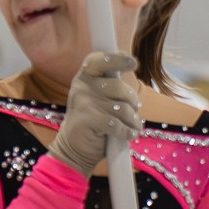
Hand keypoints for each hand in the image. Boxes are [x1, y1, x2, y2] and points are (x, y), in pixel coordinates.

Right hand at [46, 52, 142, 176]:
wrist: (73, 150)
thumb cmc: (91, 123)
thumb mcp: (97, 99)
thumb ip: (110, 87)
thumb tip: (132, 78)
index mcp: (84, 77)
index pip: (100, 60)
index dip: (118, 59)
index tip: (133, 63)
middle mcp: (81, 86)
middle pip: (118, 86)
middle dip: (132, 100)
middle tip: (135, 109)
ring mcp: (83, 103)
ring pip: (122, 108)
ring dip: (133, 120)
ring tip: (134, 126)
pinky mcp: (87, 120)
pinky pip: (117, 124)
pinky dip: (128, 131)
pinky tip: (130, 134)